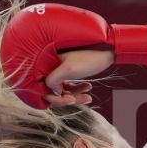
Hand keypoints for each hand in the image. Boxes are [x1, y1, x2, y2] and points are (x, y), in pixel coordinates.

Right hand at [0, 3, 146, 108]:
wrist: (114, 46)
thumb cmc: (93, 53)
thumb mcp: (69, 68)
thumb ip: (54, 81)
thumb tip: (49, 93)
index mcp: (44, 59)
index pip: (32, 81)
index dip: (40, 94)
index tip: (51, 99)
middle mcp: (48, 61)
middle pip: (46, 88)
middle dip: (60, 98)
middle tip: (75, 101)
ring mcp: (59, 65)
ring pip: (58, 90)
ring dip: (70, 97)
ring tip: (84, 98)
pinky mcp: (70, 68)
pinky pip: (68, 87)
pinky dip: (76, 92)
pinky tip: (88, 95)